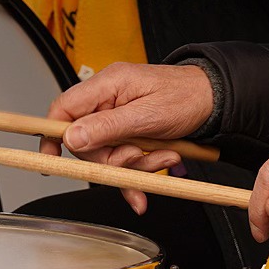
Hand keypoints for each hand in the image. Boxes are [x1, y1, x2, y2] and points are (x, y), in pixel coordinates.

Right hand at [45, 62, 214, 212]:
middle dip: (111, 160)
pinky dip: (136, 174)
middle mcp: (108, 100)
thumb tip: (70, 138)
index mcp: (107, 85)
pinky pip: (122, 161)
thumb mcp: (147, 115)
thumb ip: (107, 127)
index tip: (51, 160)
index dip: (52, 136)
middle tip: (136, 158)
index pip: (63, 109)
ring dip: (133, 167)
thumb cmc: (187, 96)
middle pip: (85, 142)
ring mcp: (119, 118)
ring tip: (164, 158)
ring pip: (107, 156)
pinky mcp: (130, 133)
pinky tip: (150, 183)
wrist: (217, 101)